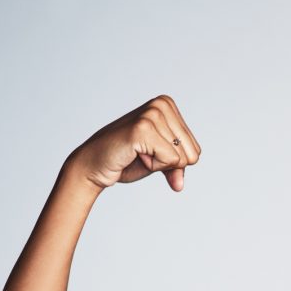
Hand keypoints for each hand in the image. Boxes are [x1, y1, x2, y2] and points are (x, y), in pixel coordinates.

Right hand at [64, 94, 201, 193]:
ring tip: (137, 152)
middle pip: (192, 154)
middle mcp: (162, 104)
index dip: (174, 161)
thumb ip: (177, 168)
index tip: (150, 152)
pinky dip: (152, 166)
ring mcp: (152, 114)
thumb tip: (179, 185)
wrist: (94, 165)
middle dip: (168, 163)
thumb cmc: (126, 160)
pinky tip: (134, 154)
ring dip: (158, 164)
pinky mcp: (143, 128)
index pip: (195, 150)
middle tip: (142, 154)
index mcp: (168, 105)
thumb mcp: (160, 163)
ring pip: (181, 158)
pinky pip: (170, 160)